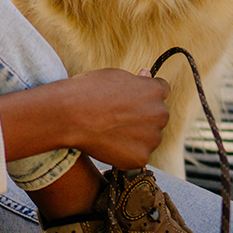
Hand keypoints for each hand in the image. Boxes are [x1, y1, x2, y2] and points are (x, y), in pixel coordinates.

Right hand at [0, 68, 170, 169]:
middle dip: (143, 116)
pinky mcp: (141, 158)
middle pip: (157, 116)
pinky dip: (127, 152)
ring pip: (149, 137)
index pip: (162, 90)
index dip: (145, 94)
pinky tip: (109, 144)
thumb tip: (147, 75)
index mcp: (155, 91)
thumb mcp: (114, 76)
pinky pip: (138, 155)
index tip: (132, 99)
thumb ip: (135, 80)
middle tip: (117, 117)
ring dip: (136, 136)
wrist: (70, 116)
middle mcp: (160, 114)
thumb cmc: (87, 92)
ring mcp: (151, 138)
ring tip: (110, 131)